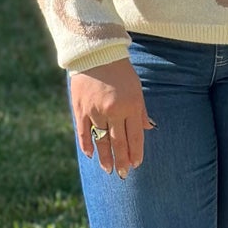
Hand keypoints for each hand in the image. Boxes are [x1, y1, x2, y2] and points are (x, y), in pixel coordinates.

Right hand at [70, 57, 154, 178]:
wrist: (95, 53)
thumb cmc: (120, 71)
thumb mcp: (137, 88)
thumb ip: (141, 110)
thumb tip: (148, 129)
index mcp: (131, 105)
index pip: (134, 136)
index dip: (135, 153)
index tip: (136, 165)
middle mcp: (113, 111)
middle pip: (118, 142)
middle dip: (122, 161)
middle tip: (123, 174)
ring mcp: (95, 111)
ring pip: (101, 140)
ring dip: (105, 157)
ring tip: (109, 169)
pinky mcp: (80, 109)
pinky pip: (83, 132)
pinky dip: (87, 145)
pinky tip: (91, 156)